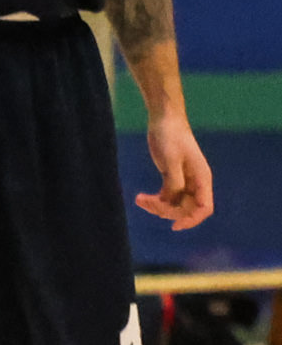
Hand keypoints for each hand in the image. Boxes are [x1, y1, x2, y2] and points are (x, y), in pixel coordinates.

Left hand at [138, 115, 216, 230]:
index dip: (192, 219)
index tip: (174, 225)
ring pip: (175, 203)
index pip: (204, 207)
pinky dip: (156, 199)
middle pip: (187, 208)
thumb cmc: (170, 136)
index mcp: (202, 178)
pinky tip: (141, 198)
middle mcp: (196, 182)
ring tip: (139, 200)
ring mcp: (184, 180)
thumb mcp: (171, 160)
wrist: (164, 119)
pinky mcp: (172, 176)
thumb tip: (172, 201)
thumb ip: (174, 183)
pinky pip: (167, 195)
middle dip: (168, 211)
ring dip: (159, 206)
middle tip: (146, 202)